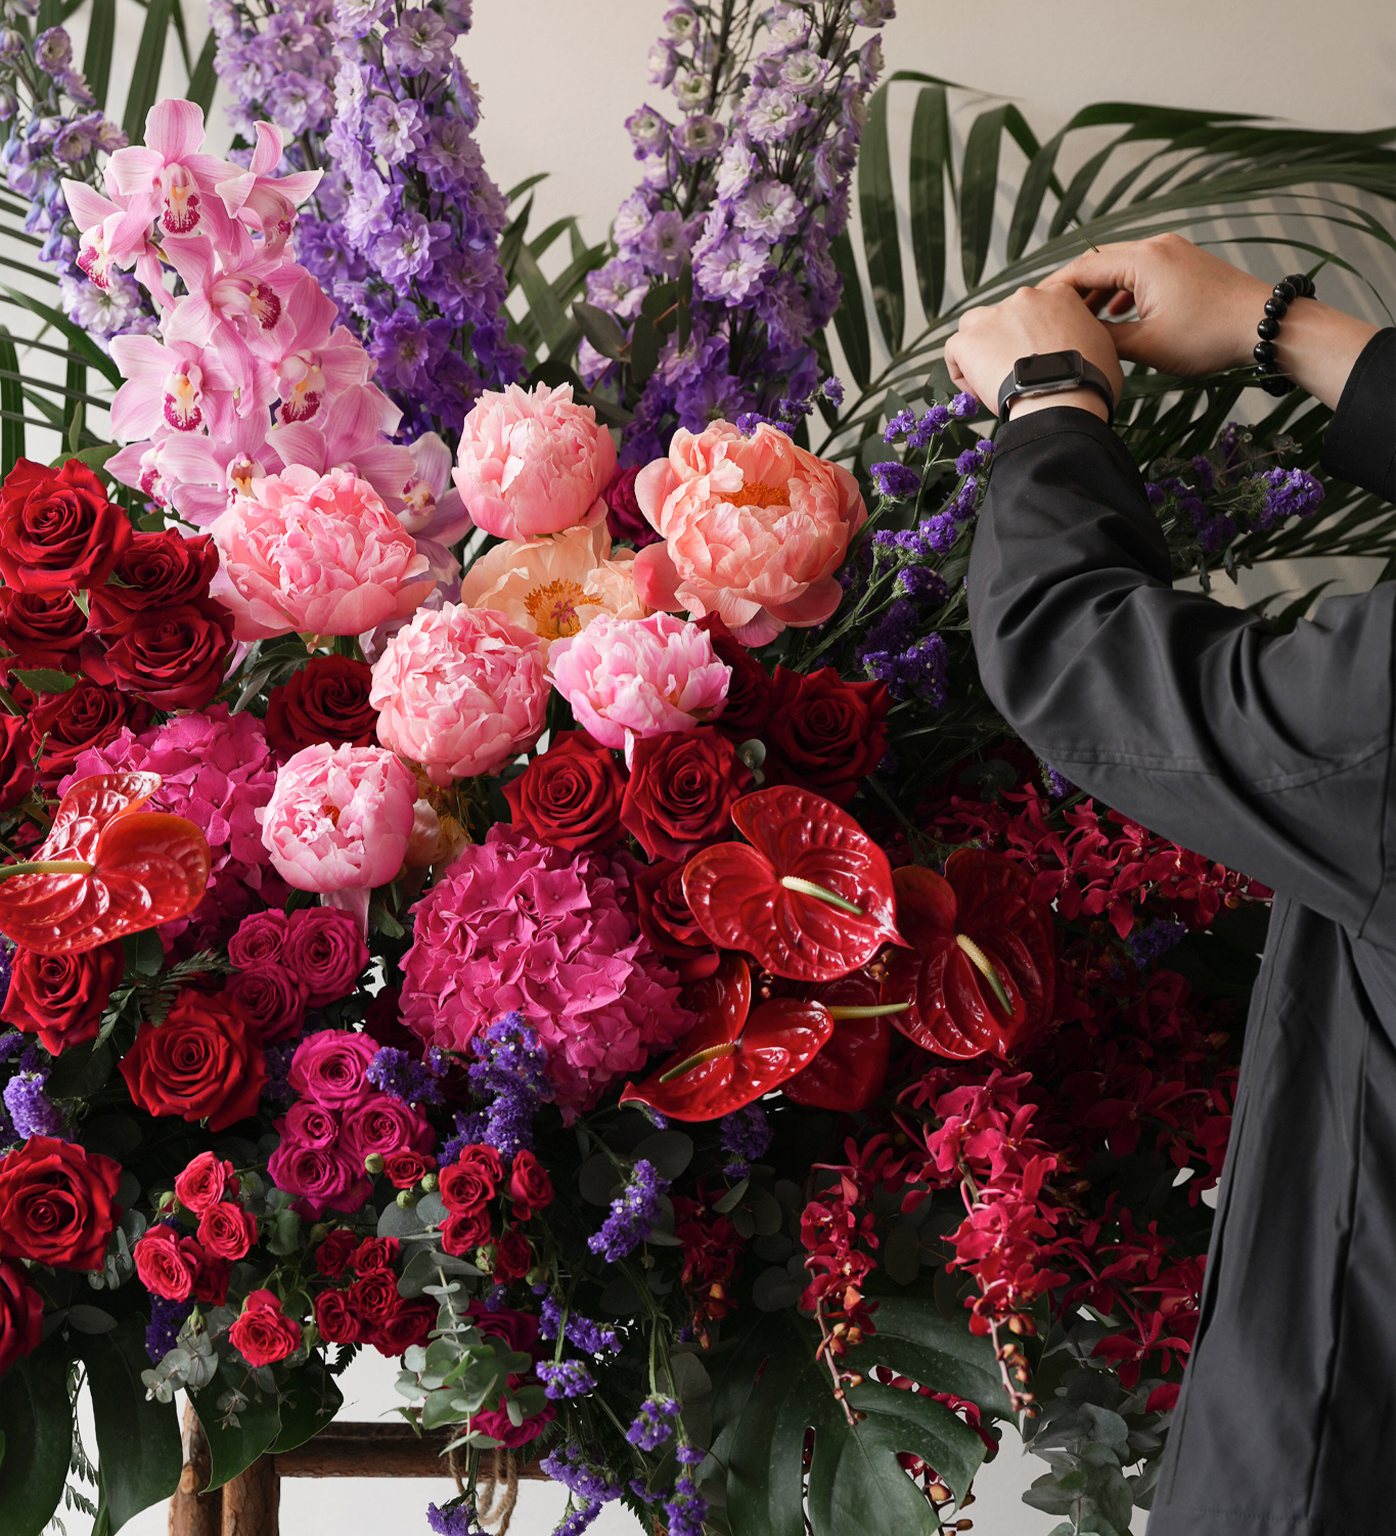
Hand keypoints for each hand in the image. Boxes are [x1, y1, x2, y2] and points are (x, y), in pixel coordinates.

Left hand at [944, 285, 1122, 420]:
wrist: (1063, 400)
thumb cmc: (1089, 382)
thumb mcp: (1104, 348)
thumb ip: (1087, 337)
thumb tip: (1083, 347)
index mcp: (1060, 295)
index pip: (1038, 308)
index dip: (1035, 336)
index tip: (1038, 361)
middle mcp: (1025, 297)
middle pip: (1007, 315)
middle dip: (1007, 343)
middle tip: (1016, 374)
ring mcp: (994, 316)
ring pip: (975, 325)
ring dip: (980, 348)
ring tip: (991, 379)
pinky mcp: (969, 340)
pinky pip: (954, 350)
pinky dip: (960, 371)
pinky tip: (976, 392)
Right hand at [1041, 233, 1377, 408]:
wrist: (1263, 325)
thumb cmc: (1209, 335)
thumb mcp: (1147, 345)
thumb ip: (1105, 338)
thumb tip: (1077, 341)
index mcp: (1143, 260)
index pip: (1083, 268)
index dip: (1055, 290)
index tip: (1035, 309)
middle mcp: (1156, 246)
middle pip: (1099, 262)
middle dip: (1074, 290)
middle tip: (1052, 315)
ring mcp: (1173, 251)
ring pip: (1120, 266)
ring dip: (1099, 291)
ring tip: (1082, 319)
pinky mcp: (1185, 263)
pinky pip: (1142, 271)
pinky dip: (1122, 290)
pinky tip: (1117, 313)